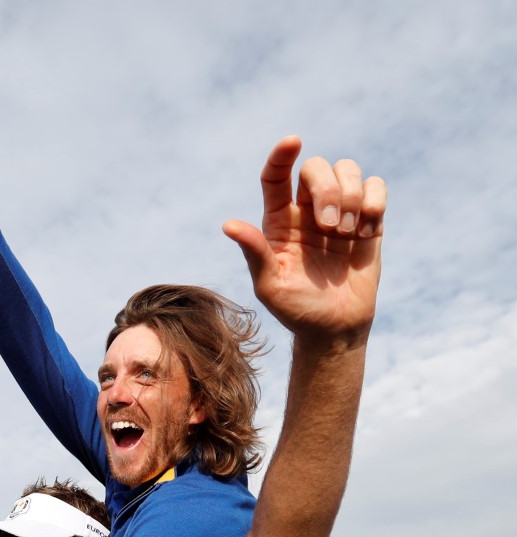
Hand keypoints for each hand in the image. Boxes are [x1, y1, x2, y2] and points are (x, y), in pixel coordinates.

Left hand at [223, 136, 385, 346]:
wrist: (333, 327)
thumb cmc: (295, 309)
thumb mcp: (269, 284)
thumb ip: (254, 252)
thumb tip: (228, 225)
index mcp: (278, 221)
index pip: (275, 177)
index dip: (281, 155)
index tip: (292, 141)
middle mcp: (307, 210)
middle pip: (316, 168)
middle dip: (328, 190)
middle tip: (330, 227)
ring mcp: (339, 212)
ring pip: (348, 170)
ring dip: (350, 196)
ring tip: (348, 233)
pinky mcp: (369, 220)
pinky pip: (376, 187)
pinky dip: (374, 201)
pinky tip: (367, 230)